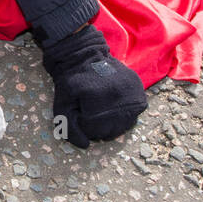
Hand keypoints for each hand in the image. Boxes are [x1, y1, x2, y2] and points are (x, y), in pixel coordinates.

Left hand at [42, 25, 147, 147]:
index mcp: (98, 100)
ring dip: (112, 123)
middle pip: (110, 131)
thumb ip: (68, 126)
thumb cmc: (71, 81)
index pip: (93, 131)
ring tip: (102, 109)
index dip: (83, 126)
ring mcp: (132, 94)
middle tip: (91, 112)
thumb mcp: (62, 103)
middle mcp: (118, 97)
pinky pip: (134, 115)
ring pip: (124, 126)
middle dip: (98, 127)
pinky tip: (114, 104)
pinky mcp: (139, 92)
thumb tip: (85, 145)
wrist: (84, 56)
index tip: (79, 113)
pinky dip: (124, 115)